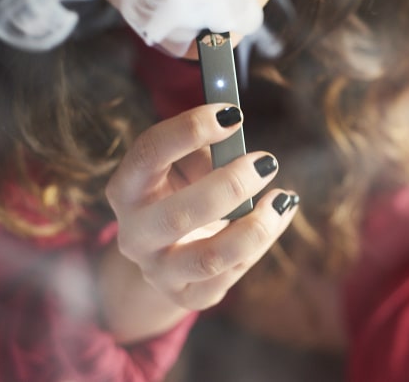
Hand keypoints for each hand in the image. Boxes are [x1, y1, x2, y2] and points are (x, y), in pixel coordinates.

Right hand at [105, 103, 297, 311]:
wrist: (166, 254)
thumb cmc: (183, 193)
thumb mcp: (186, 166)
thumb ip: (209, 149)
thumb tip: (237, 126)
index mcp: (127, 189)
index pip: (148, 153)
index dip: (190, 129)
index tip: (234, 114)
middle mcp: (134, 234)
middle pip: (179, 214)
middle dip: (230, 185)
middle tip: (266, 162)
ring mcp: (158, 271)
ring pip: (209, 257)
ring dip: (254, 226)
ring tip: (281, 198)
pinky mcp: (186, 295)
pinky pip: (230, 275)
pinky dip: (262, 244)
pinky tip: (277, 217)